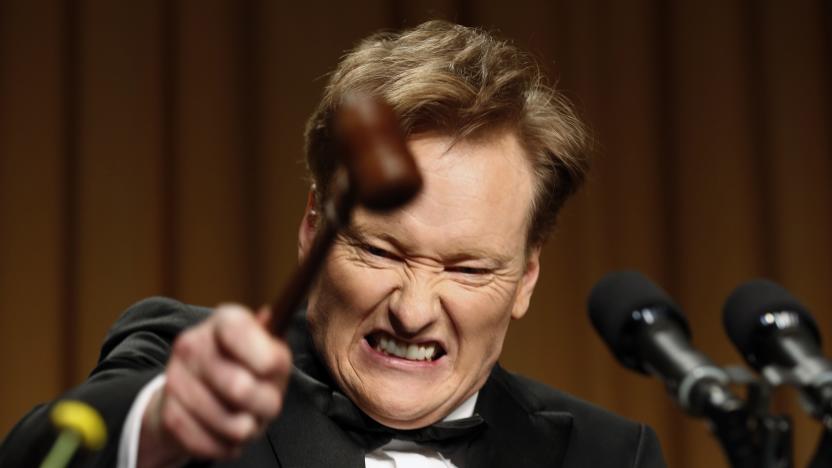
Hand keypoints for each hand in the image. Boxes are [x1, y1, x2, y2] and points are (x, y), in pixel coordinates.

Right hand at [137, 304, 290, 467]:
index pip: (240, 331)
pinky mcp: (169, 416)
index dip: (264, 357)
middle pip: (241, 388)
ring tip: (247, 417)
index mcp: (223, 321)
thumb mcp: (267, 351)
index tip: (272, 369)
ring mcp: (176, 380)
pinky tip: (228, 431)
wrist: (195, 390)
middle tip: (267, 404)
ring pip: (233, 425)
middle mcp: (193, 345)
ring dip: (249, 429)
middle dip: (266, 405)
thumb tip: (269, 318)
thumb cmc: (244, 366)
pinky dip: (229, 445)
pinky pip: (214, 445)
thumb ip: (273, 345)